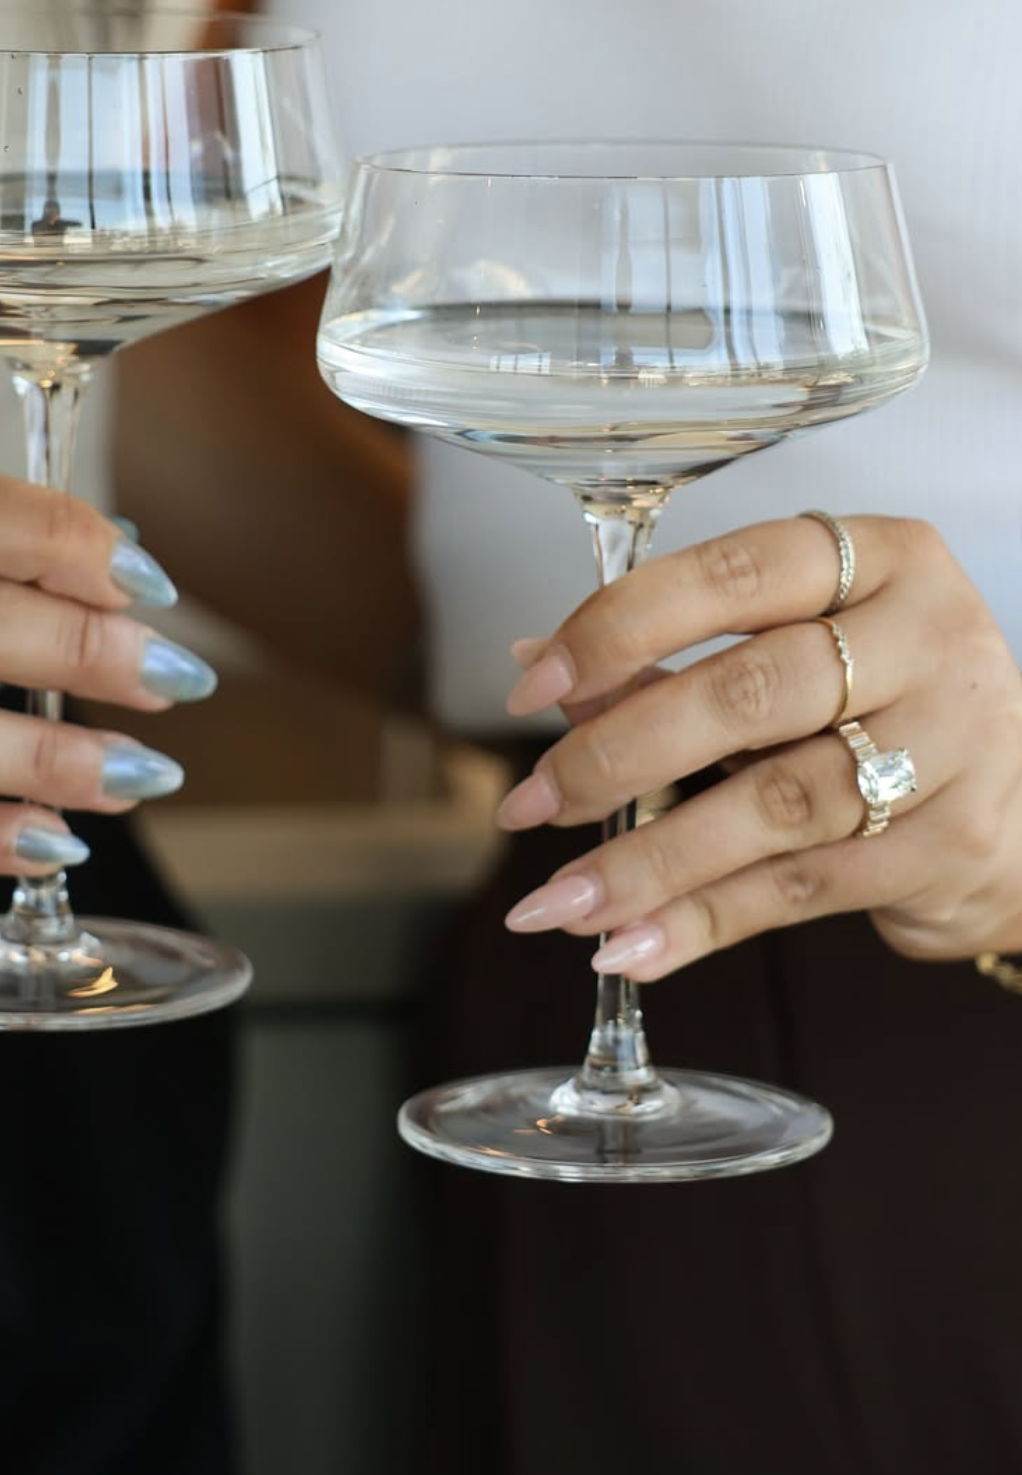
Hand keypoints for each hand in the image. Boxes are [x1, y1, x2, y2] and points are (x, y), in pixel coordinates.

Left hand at [495, 514, 1021, 976]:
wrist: (1018, 803)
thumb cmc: (880, 700)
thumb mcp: (793, 648)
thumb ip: (672, 654)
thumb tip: (535, 667)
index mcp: (880, 558)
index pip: (731, 573)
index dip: (620, 627)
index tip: (533, 684)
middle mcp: (927, 639)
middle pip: (747, 694)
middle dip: (617, 754)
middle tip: (530, 801)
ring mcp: (950, 745)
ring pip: (772, 804)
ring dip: (648, 859)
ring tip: (558, 901)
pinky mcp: (947, 846)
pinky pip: (799, 887)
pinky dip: (702, 920)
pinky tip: (629, 944)